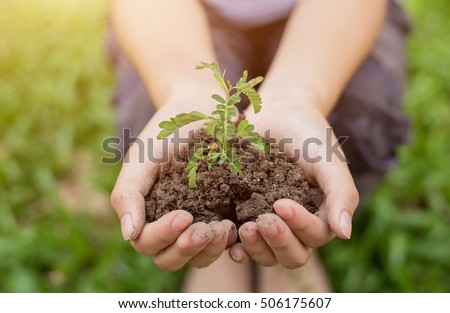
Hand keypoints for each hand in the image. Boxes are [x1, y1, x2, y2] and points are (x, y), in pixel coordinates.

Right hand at [111, 88, 237, 271]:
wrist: (200, 108)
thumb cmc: (166, 133)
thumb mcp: (142, 159)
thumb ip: (128, 194)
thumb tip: (128, 235)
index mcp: (146, 213)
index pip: (147, 243)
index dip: (163, 236)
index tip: (184, 215)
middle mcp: (170, 224)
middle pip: (171, 258)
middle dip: (187, 249)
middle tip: (206, 229)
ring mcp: (198, 223)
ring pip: (198, 258)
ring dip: (210, 250)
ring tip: (225, 228)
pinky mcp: (223, 216)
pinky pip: (224, 244)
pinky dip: (230, 244)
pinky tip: (239, 228)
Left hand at [229, 96, 358, 267]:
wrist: (278, 112)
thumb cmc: (308, 135)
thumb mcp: (328, 160)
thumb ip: (341, 193)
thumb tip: (345, 235)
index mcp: (321, 214)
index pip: (315, 235)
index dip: (300, 226)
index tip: (281, 204)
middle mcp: (297, 226)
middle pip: (293, 255)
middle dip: (278, 242)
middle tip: (261, 222)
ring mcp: (271, 223)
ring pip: (269, 255)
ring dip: (258, 248)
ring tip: (244, 228)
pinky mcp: (247, 217)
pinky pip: (244, 244)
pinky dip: (238, 248)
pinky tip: (230, 241)